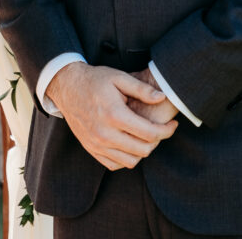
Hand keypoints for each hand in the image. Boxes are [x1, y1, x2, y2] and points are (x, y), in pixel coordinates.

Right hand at [46, 63, 177, 170]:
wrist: (68, 87)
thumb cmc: (96, 80)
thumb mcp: (119, 77)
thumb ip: (142, 89)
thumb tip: (162, 97)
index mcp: (115, 115)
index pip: (149, 133)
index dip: (167, 131)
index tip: (173, 125)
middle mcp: (105, 134)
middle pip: (142, 150)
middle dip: (158, 141)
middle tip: (162, 129)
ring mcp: (96, 144)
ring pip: (129, 161)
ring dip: (143, 151)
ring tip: (147, 136)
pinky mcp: (91, 149)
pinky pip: (114, 164)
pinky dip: (126, 158)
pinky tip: (131, 143)